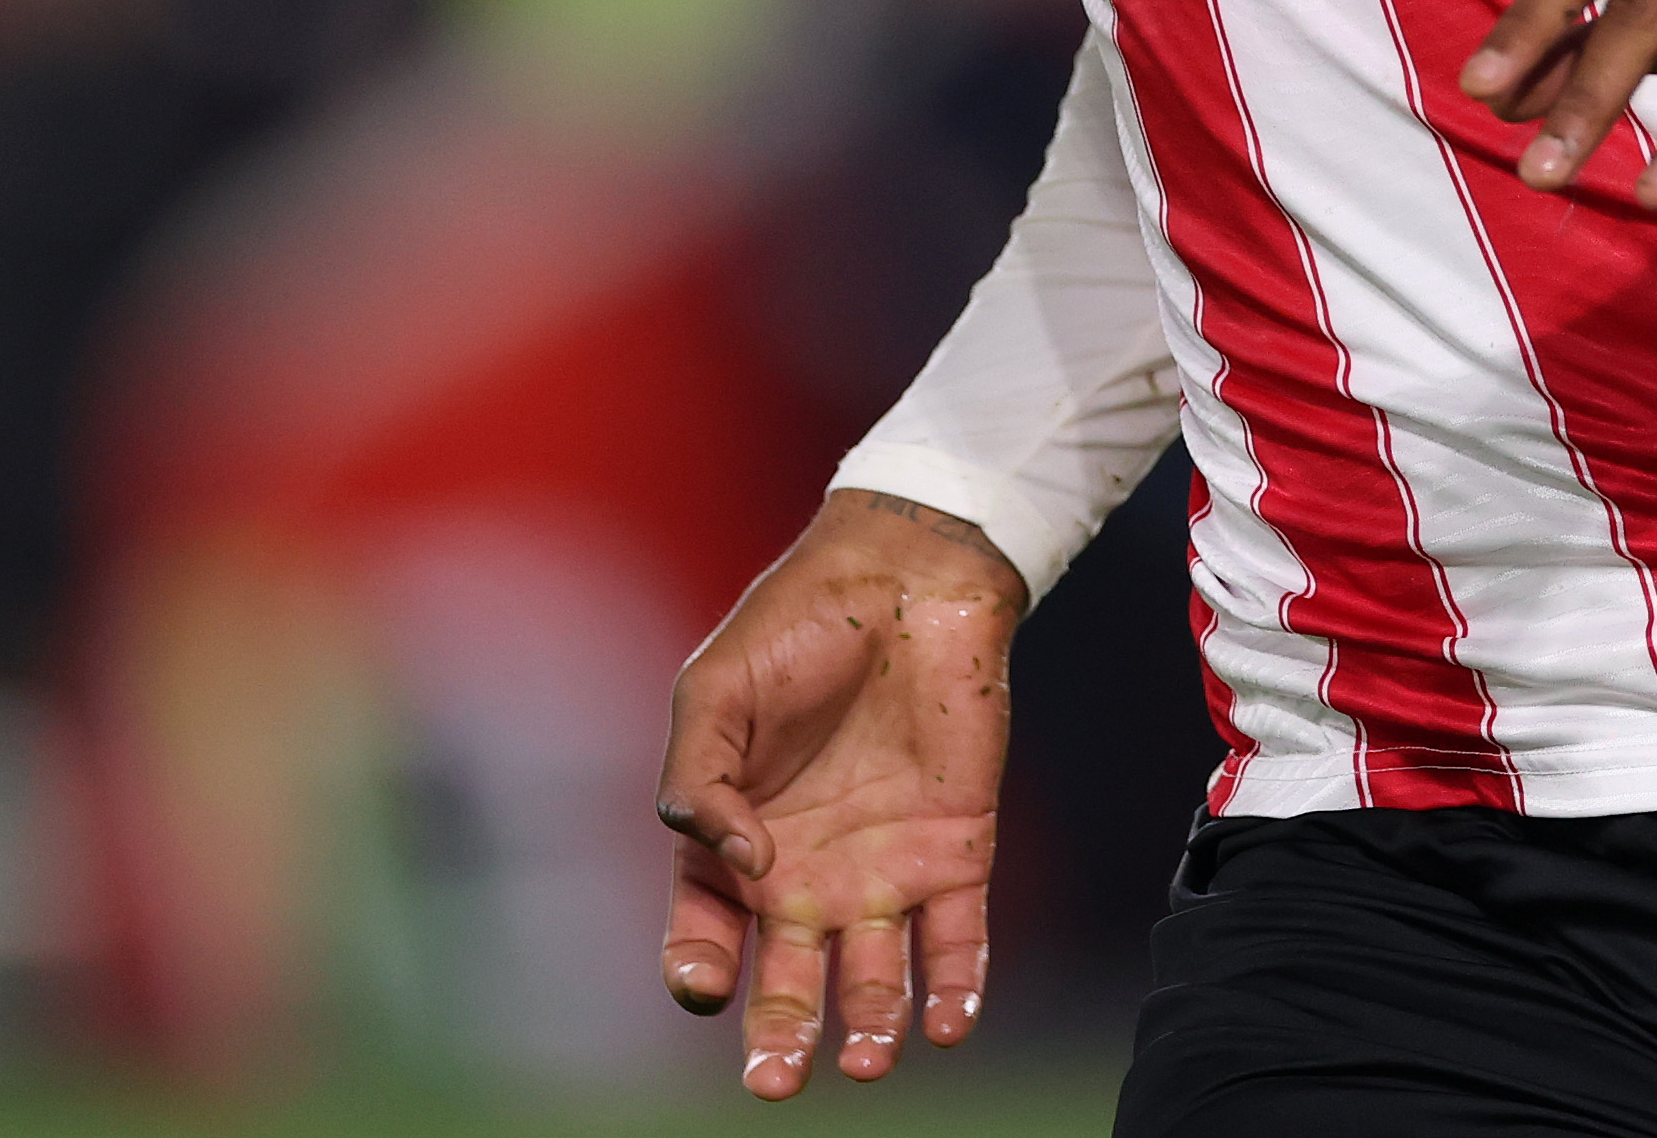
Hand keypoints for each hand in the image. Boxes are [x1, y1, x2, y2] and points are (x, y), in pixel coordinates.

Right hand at [659, 489, 1026, 1097]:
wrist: (903, 575)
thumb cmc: (792, 627)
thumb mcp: (713, 693)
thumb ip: (700, 781)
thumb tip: (738, 863)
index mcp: (735, 841)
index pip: (706, 931)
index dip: (698, 969)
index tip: (702, 986)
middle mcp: (806, 874)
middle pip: (790, 981)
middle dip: (780, 1038)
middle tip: (775, 1082)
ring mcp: (883, 868)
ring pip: (875, 977)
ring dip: (872, 1027)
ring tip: (868, 1059)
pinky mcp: (957, 849)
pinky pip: (957, 938)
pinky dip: (955, 987)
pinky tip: (946, 1025)